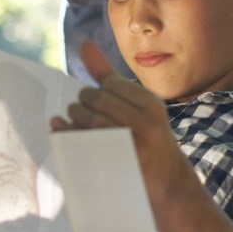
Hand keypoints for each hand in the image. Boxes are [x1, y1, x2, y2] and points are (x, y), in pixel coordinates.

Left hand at [50, 41, 196, 202]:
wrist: (167, 187)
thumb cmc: (145, 140)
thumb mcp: (135, 106)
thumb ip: (108, 76)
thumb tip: (84, 44)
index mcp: (151, 103)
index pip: (109, 85)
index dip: (95, 93)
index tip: (94, 104)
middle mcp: (147, 121)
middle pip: (97, 100)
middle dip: (81, 105)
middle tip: (79, 114)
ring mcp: (135, 144)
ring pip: (90, 120)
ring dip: (74, 121)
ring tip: (74, 125)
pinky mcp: (120, 165)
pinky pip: (86, 144)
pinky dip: (69, 138)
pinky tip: (65, 136)